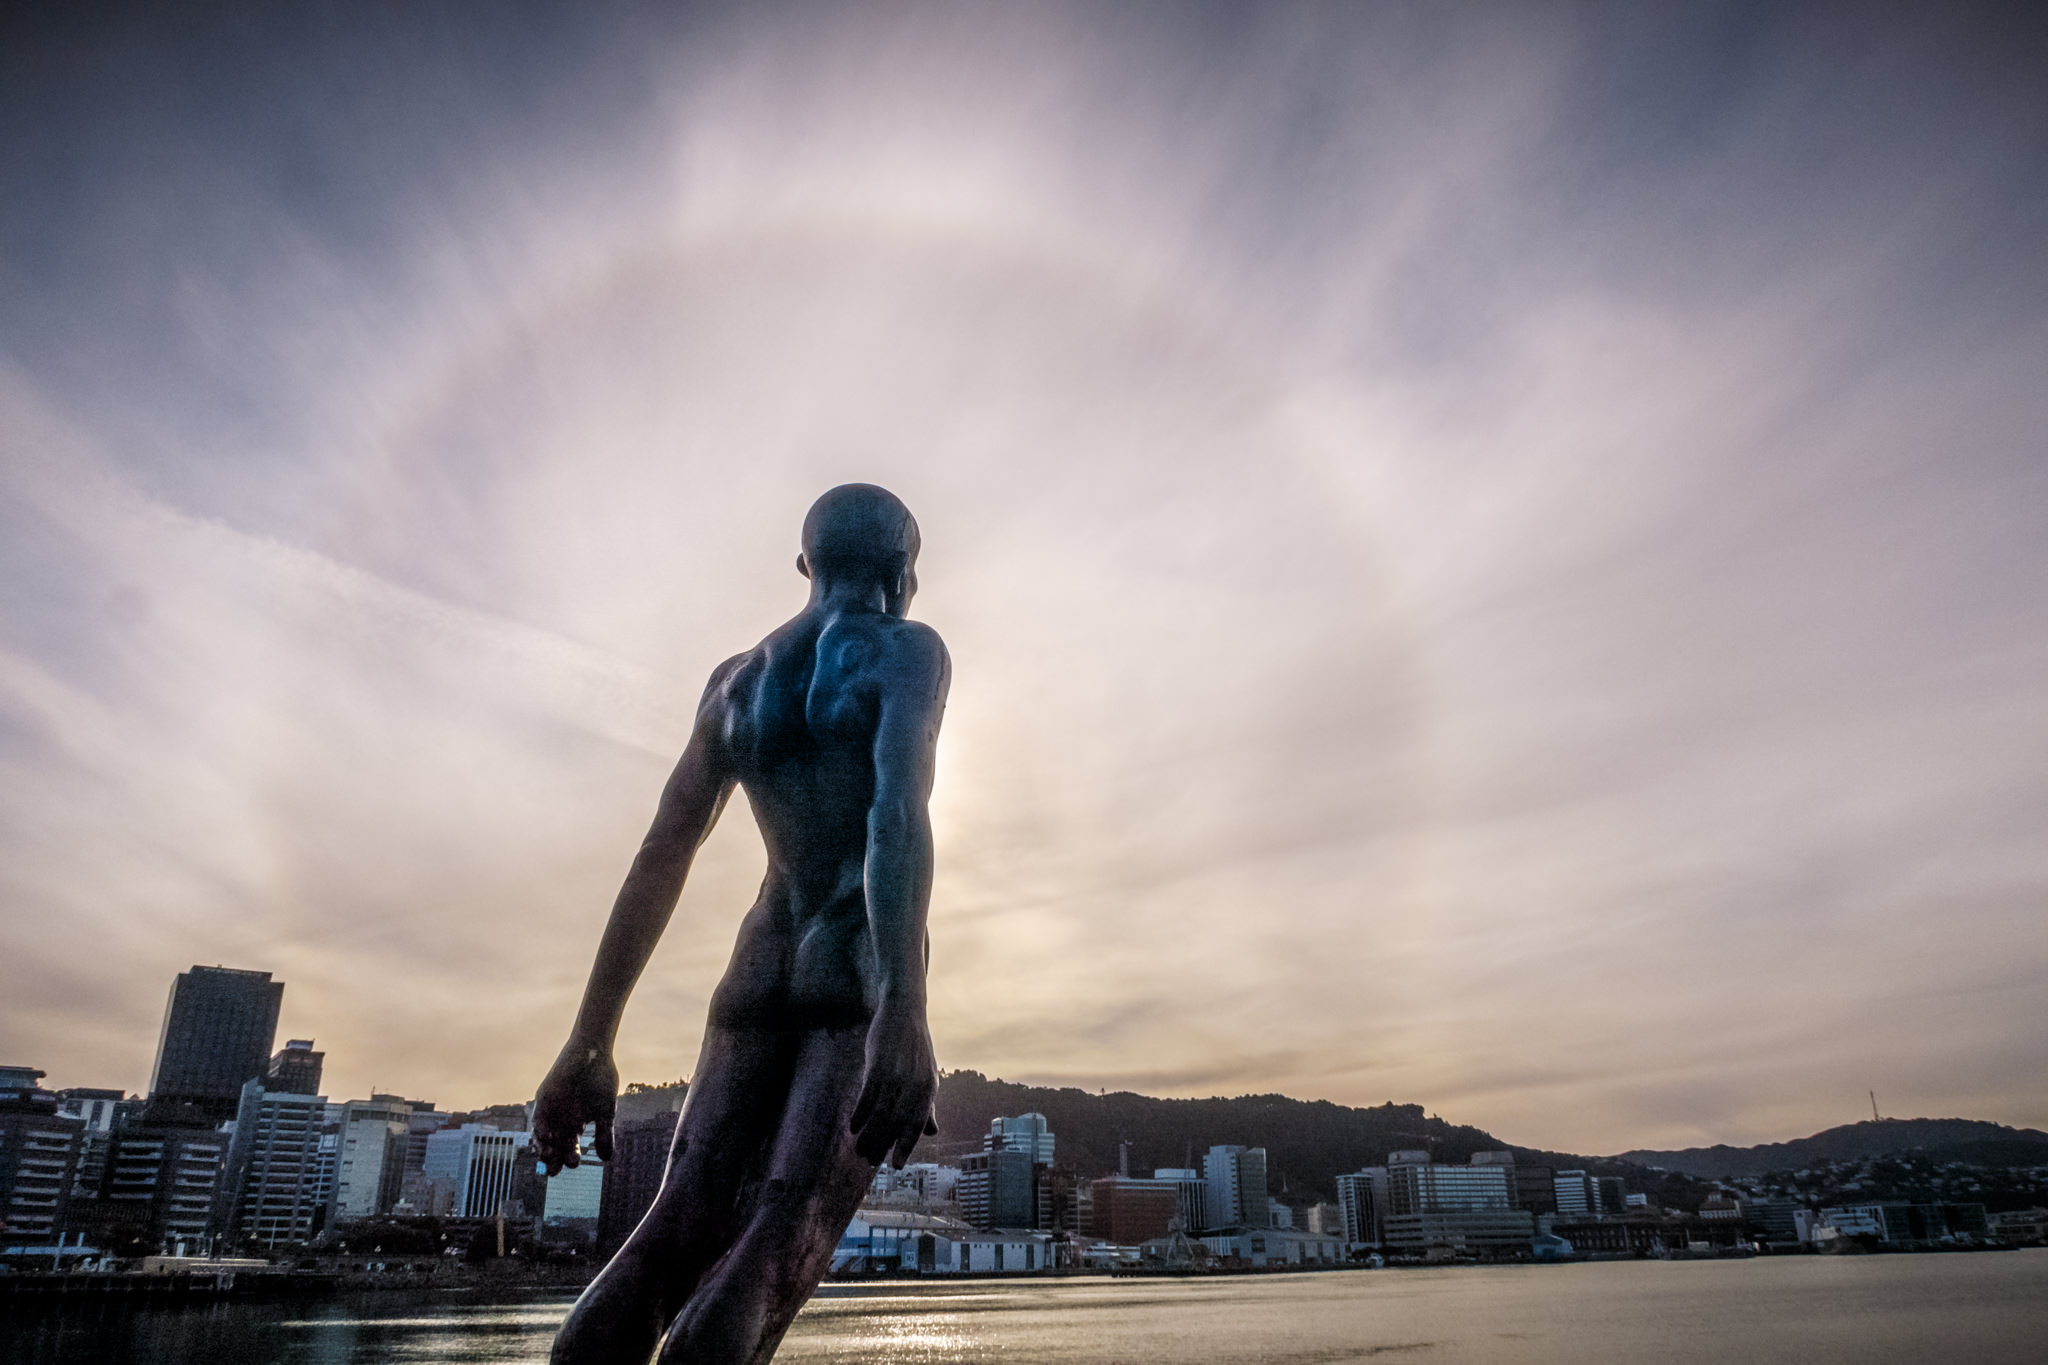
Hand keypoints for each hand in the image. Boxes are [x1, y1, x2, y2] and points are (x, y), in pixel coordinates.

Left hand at [531, 1039, 617, 1176]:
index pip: (570, 1147)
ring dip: (544, 1147)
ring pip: (544, 1135)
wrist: (593, 1052)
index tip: (574, 1165)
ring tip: (548, 1157)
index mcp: (576, 1123)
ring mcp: (552, 1109)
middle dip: (554, 1158)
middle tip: (555, 1170)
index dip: (569, 1157)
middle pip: (555, 1145)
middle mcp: (562, 1119)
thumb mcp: (605, 1111)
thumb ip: (604, 1134)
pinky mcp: (544, 1099)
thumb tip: (606, 1160)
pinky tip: (544, 1137)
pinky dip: (539, 1128)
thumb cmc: (601, 1079)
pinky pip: (538, 1117)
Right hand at [849, 1004, 938, 1166]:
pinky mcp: (879, 1065)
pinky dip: (860, 1115)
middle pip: (897, 1124)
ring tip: (859, 1149)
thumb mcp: (926, 1075)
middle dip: (882, 1145)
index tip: (895, 1166)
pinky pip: (868, 1097)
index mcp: (929, 1088)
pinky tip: (853, 1127)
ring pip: (881, 1114)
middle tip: (869, 1160)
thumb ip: (927, 1105)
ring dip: (869, 1135)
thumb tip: (930, 1132)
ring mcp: (896, 1074)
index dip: (905, 1147)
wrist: (903, 1010)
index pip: (917, 1124)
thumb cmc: (914, 1047)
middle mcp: (914, 1084)